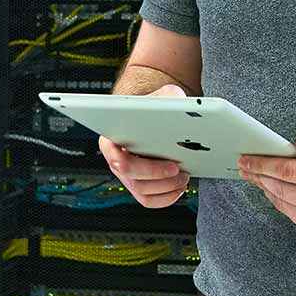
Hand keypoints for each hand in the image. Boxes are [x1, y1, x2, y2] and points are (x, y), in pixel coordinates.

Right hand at [99, 84, 192, 208]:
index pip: (118, 159)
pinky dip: (166, 198)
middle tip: (180, 170)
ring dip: (167, 188)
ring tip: (184, 177)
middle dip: (160, 177)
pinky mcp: (138, 184)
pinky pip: (149, 200)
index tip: (171, 164)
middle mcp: (116, 159)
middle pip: (133, 179)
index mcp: (111, 139)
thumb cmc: (152, 105)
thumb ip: (170, 97)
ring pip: (142, 192)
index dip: (146, 167)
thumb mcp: (162, 95)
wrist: (153, 116)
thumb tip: (181, 106)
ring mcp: (126, 174)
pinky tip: (179, 187)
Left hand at [239, 130, 295, 237]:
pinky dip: (279, 201)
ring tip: (254, 175)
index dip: (263, 164)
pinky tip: (273, 188)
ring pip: (283, 204)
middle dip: (259, 176)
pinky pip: (291, 214)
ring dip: (265, 189)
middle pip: (280, 189)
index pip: (287, 172)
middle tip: (244, 165)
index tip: (246, 158)